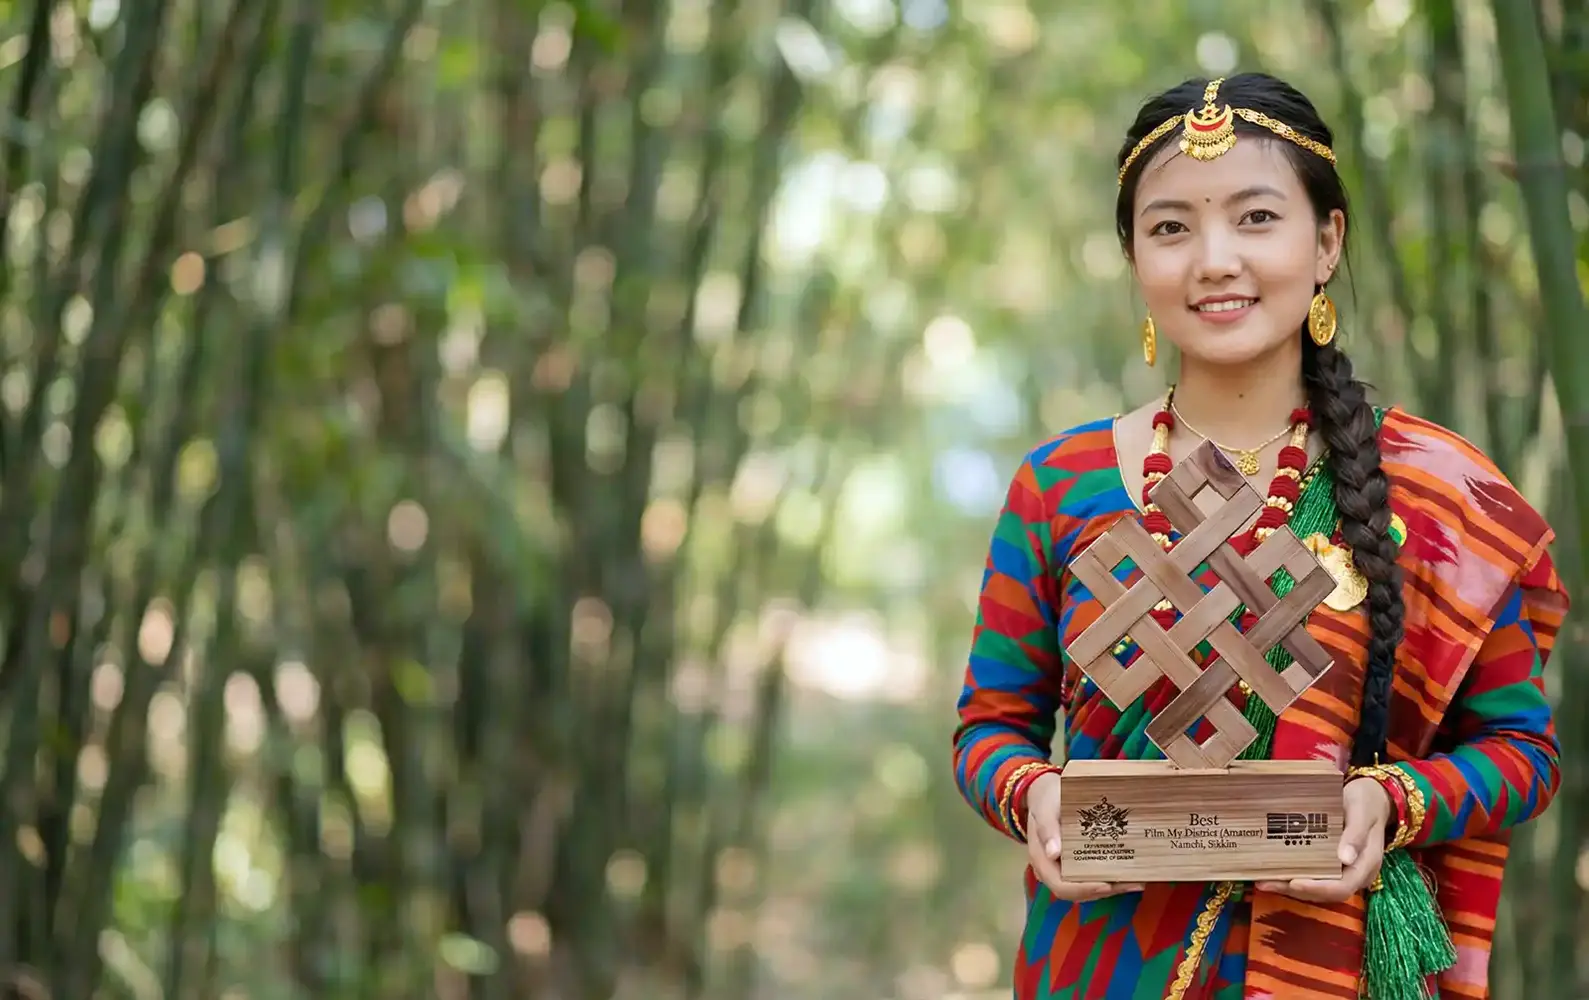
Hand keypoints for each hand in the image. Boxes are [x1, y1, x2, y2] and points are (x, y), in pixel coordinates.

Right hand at [1025, 772, 1144, 901]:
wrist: (1049, 792)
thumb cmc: (1047, 798)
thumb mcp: (1045, 807)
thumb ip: (1046, 827)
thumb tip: (1053, 854)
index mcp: (1042, 860)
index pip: (1061, 886)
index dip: (1084, 889)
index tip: (1107, 884)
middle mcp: (1053, 870)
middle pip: (1078, 892)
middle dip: (1106, 891)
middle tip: (1133, 884)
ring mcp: (1066, 868)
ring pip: (1088, 887)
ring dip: (1113, 887)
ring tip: (1137, 881)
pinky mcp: (1078, 863)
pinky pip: (1093, 876)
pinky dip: (1111, 878)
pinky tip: (1130, 872)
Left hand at [1255, 776, 1390, 901]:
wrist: (1370, 799)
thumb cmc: (1365, 803)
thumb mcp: (1361, 812)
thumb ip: (1356, 834)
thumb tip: (1345, 859)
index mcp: (1366, 865)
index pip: (1342, 887)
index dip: (1317, 889)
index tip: (1293, 883)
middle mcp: (1353, 874)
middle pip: (1325, 893)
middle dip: (1295, 890)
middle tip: (1266, 883)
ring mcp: (1342, 871)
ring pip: (1316, 888)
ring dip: (1289, 887)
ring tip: (1262, 881)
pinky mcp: (1330, 864)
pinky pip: (1312, 876)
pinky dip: (1293, 876)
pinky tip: (1272, 871)